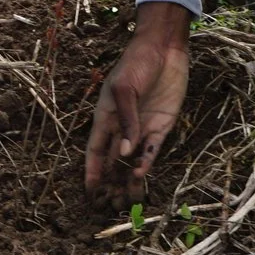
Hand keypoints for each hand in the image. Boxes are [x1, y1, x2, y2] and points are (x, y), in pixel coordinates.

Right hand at [84, 1, 191, 205]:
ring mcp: (142, 128)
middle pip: (112, 161)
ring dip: (128, 179)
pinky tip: (141, 174)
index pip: (94, 150)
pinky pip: (152, 150)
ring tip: (126, 200)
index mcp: (105, 116)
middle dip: (110, 183)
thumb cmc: (136, 63)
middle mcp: (122, 126)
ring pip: (131, 161)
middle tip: (108, 205)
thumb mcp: (125, 89)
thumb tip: (124, 153)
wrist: (164, 49)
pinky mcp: (161, 127)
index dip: (91, 171)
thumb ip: (126, 121)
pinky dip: (146, 163)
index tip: (89, 191)